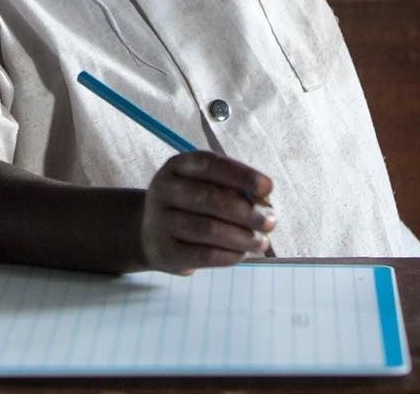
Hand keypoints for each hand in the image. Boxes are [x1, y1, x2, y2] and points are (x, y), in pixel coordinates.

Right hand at [139, 152, 274, 273]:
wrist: (148, 232)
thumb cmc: (186, 204)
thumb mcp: (200, 184)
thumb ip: (229, 187)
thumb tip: (264, 202)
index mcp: (177, 165)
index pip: (210, 164)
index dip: (241, 175)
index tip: (268, 187)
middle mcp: (164, 189)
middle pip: (210, 198)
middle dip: (246, 211)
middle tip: (270, 222)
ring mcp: (160, 220)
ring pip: (209, 229)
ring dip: (242, 237)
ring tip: (262, 241)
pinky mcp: (164, 250)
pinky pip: (203, 254)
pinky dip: (229, 255)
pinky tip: (243, 254)